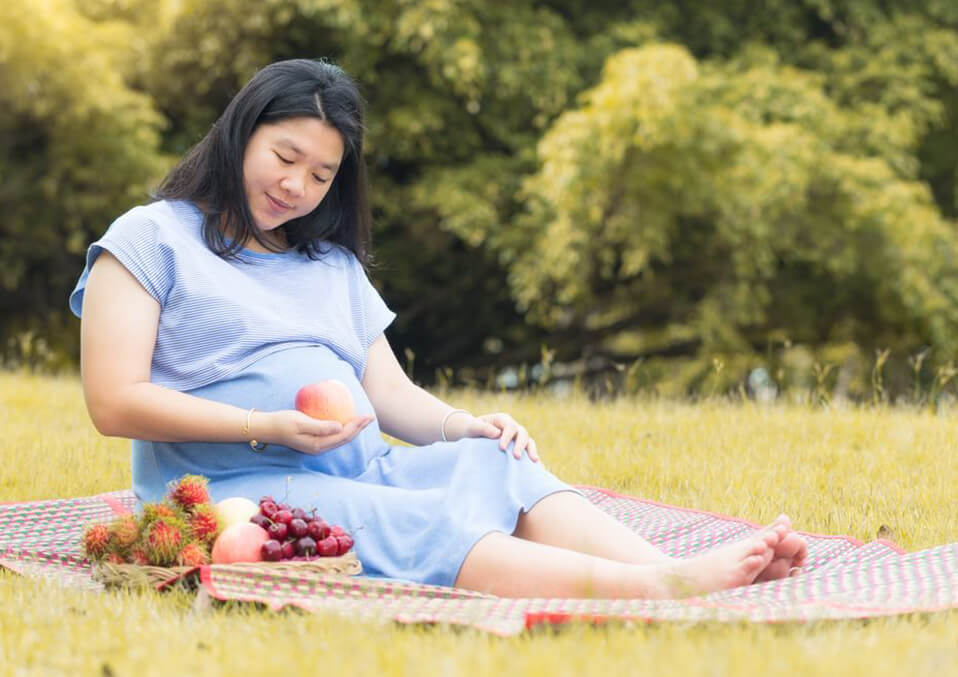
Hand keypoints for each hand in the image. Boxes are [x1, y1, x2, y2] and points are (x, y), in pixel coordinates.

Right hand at [260, 410, 374, 454]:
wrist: (267, 428)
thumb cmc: (282, 422)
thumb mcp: (301, 422)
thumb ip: (320, 426)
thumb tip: (340, 427)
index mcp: (318, 444)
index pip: (344, 436)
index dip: (357, 426)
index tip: (366, 416)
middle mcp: (319, 448)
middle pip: (345, 439)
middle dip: (359, 428)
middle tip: (370, 416)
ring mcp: (316, 446)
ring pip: (340, 439)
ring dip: (353, 429)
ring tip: (362, 420)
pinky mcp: (313, 441)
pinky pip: (333, 436)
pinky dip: (343, 429)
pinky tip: (345, 421)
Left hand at [468, 412, 539, 461]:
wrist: (472, 434)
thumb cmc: (472, 429)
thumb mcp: (473, 427)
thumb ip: (483, 428)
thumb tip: (497, 434)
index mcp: (503, 420)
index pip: (509, 427)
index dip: (507, 437)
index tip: (501, 448)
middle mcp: (513, 427)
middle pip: (522, 433)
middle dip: (520, 445)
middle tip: (516, 457)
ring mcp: (517, 437)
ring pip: (529, 441)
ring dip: (532, 450)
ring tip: (534, 461)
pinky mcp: (518, 446)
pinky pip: (528, 451)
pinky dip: (532, 457)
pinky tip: (537, 467)